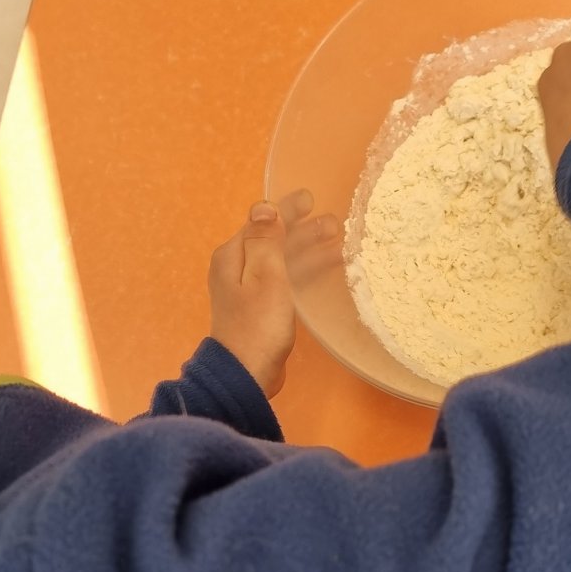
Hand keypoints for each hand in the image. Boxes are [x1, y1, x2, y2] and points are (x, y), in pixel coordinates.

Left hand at [208, 192, 338, 398]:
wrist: (247, 374)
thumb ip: (265, 240)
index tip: (309, 197)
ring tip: (337, 239)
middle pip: (273, 239)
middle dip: (302, 229)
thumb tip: (264, 206)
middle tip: (333, 222)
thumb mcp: (265, 277)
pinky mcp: (261, 308)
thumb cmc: (258, 324)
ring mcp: (248, 289)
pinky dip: (304, 269)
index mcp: (234, 256)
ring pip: (282, 259)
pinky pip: (286, 278)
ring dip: (307, 248)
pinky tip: (325, 268)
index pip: (262, 221)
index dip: (286, 209)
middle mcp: (237, 268)